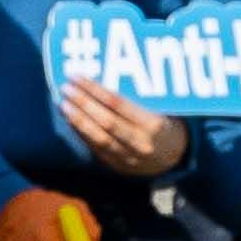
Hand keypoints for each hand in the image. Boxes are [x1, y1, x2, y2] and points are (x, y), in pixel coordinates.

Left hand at [52, 73, 193, 178]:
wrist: (177, 157)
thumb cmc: (166, 123)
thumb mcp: (162, 107)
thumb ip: (139, 96)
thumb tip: (105, 74)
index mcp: (153, 124)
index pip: (118, 104)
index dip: (95, 90)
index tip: (78, 77)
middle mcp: (140, 142)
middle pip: (105, 121)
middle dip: (83, 103)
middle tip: (66, 88)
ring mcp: (129, 157)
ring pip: (98, 138)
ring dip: (78, 120)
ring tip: (64, 103)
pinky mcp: (118, 166)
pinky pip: (96, 149)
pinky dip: (81, 133)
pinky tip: (71, 119)